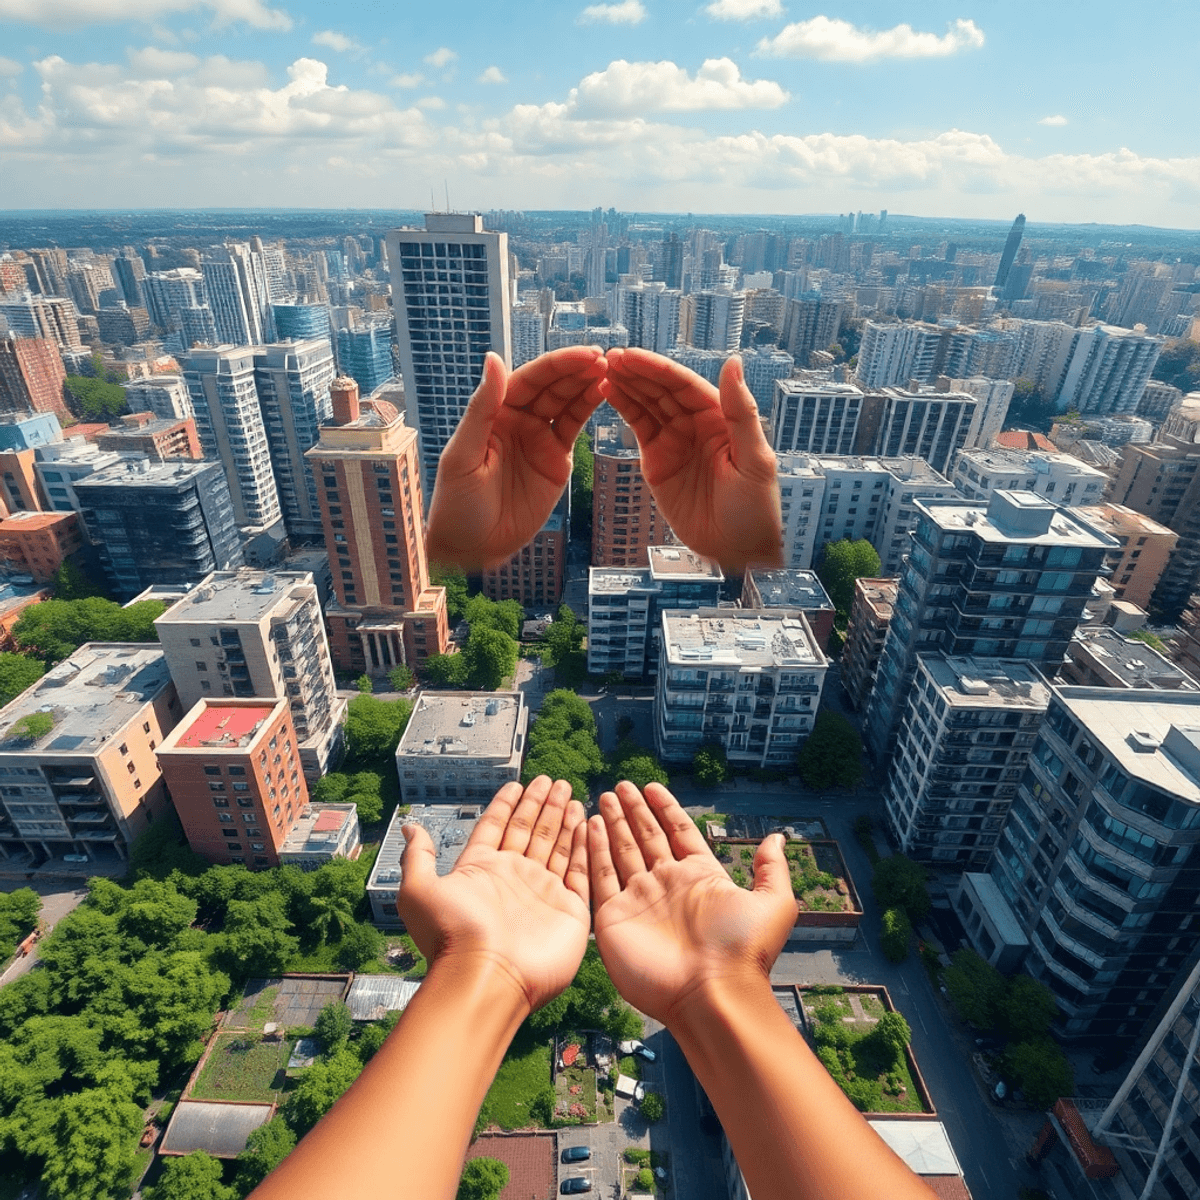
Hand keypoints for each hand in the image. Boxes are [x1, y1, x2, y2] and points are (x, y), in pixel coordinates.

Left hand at [398, 778, 590, 1012]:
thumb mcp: (419, 890)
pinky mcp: (568, 910)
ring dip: (563, 819)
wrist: (487, 978)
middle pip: (530, 831)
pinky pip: (579, 870)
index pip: (497, 827)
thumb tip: (410, 826)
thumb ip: (418, 856)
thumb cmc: (452, 935)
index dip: (507, 805)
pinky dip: (583, 846)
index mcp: (482, 870)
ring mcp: (542, 893)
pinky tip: (586, 823)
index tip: (518, 784)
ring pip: (555, 846)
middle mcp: (513, 879)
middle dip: (541, 805)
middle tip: (554, 781)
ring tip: (570, 793)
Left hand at [425, 347, 606, 568]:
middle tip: (604, 359)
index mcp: (494, 412)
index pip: (528, 379)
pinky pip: (574, 427)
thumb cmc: (457, 503)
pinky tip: (604, 393)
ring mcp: (538, 437)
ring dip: (587, 384)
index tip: (583, 355)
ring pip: (566, 402)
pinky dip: (589, 409)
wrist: (474, 546)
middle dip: (577, 370)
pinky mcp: (556, 459)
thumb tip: (493, 358)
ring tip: (610, 372)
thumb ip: (482, 407)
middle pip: (551, 386)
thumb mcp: (464, 455)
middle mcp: (518, 418)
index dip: (556, 365)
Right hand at [588, 781, 796, 1024]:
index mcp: (699, 876)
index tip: (652, 786)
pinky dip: (593, 850)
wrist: (711, 995)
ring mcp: (639, 899)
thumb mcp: (772, 903)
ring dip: (612, 825)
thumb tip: (778, 837)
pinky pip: (599, 876)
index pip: (678, 832)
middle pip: (646, 837)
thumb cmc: (742, 951)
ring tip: (603, 798)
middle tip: (621, 785)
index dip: (665, 808)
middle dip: (634, 811)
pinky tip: (588, 827)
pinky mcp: (614, 917)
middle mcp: (667, 885)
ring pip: (621, 851)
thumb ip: (771, 869)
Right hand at [602, 348, 782, 572]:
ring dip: (625, 385)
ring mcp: (675, 440)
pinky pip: (639, 426)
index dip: (657, 370)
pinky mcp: (657, 460)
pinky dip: (623, 408)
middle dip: (636, 373)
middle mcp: (696, 422)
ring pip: (647, 403)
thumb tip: (734, 362)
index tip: (631, 357)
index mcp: (721, 417)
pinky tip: (607, 392)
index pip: (685, 385)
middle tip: (607, 359)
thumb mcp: (754, 460)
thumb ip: (741, 412)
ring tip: (601, 371)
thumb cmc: (756, 507)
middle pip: (662, 389)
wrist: (736, 549)